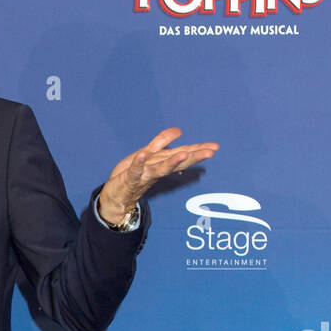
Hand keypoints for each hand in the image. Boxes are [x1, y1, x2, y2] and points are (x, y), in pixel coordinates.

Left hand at [97, 128, 218, 224]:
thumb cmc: (132, 175)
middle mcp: (157, 170)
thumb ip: (161, 143)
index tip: (215, 147)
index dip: (198, 150)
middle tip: (210, 152)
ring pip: (160, 168)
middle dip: (194, 156)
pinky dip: (138, 163)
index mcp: (162, 163)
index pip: (183, 154)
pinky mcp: (130, 179)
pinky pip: (135, 171)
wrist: (114, 198)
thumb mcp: (148, 156)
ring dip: (171, 162)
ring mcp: (144, 176)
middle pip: (177, 162)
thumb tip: (179, 131)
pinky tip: (142, 154)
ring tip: (183, 154)